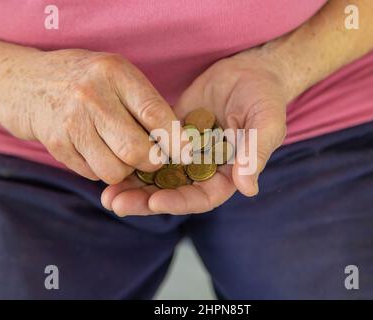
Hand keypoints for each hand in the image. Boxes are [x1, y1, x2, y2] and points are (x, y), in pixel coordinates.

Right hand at [0, 49, 181, 183]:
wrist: (26, 82)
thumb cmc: (85, 80)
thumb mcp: (116, 75)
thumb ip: (144, 103)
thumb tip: (177, 143)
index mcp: (115, 73)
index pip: (155, 114)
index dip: (175, 139)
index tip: (186, 153)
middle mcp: (92, 96)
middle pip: (137, 150)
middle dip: (152, 162)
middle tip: (153, 158)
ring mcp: (71, 121)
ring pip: (115, 170)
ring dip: (125, 171)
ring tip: (122, 154)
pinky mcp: (56, 144)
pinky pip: (92, 174)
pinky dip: (102, 170)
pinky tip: (98, 152)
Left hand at [102, 46, 288, 214]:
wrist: (248, 72)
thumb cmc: (263, 98)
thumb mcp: (265, 123)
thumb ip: (255, 154)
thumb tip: (248, 188)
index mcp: (228, 174)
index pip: (202, 197)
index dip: (179, 201)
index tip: (155, 202)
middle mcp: (204, 169)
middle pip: (174, 192)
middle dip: (145, 200)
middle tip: (116, 204)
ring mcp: (186, 154)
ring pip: (158, 176)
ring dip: (133, 186)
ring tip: (107, 193)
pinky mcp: (170, 136)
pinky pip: (150, 151)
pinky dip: (132, 158)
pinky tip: (111, 162)